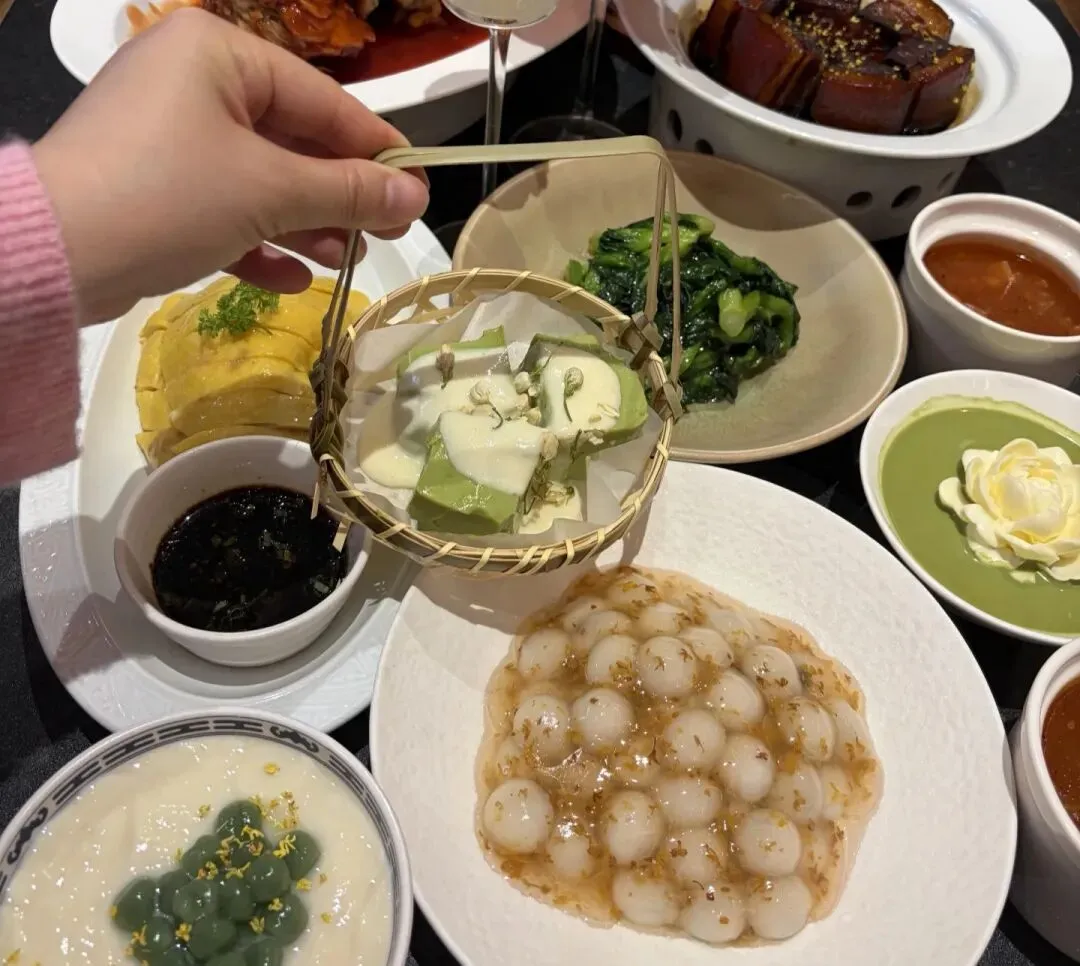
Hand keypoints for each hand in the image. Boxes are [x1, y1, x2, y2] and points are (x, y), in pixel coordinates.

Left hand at [33, 8, 429, 323]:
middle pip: (292, 141)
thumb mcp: (271, 192)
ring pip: (260, 179)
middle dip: (338, 197)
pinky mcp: (152, 186)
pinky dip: (257, 241)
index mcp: (219, 54)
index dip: (376, 150)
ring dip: (305, 224)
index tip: (418, 191)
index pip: (322, 101)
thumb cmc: (170, 196)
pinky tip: (288, 280)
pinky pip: (222, 207)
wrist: (55, 256)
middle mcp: (192, 83)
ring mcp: (168, 136)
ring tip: (344, 261)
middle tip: (386, 236)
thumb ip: (349, 192)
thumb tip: (416, 197)